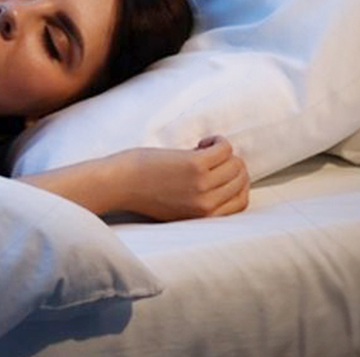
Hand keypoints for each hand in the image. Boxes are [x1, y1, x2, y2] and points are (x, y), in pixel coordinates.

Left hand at [115, 136, 248, 220]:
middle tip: (209, 158)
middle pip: (241, 179)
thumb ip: (201, 201)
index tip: (221, 171)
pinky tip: (200, 143)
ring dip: (223, 151)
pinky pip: (224, 148)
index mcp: (204, 218)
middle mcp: (207, 205)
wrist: (117, 185)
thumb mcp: (177, 208)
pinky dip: (217, 141)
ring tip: (202, 149)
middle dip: (230, 164)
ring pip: (236, 163)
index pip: (242, 202)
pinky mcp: (194, 166)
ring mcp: (202, 186)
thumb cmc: (143, 192)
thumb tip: (227, 175)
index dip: (237, 183)